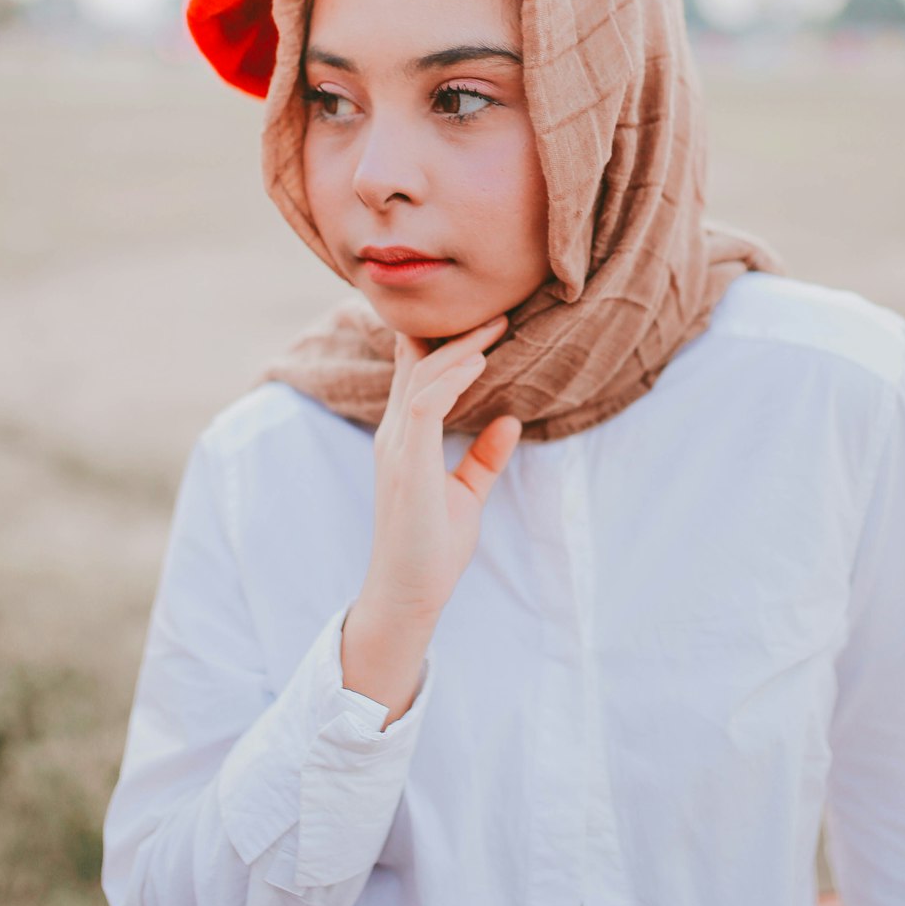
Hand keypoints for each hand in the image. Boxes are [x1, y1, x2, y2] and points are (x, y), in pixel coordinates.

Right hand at [357, 315, 520, 625]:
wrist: (408, 593)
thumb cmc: (432, 546)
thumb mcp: (466, 493)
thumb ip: (482, 457)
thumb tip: (510, 420)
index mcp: (404, 437)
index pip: (417, 374)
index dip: (446, 342)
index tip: (487, 323)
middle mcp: (394, 434)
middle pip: (418, 364)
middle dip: (457, 334)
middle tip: (499, 312)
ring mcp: (397, 448)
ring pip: (421, 377)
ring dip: (459, 349)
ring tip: (495, 327)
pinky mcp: (408, 465)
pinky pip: (425, 406)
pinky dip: (452, 380)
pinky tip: (479, 364)